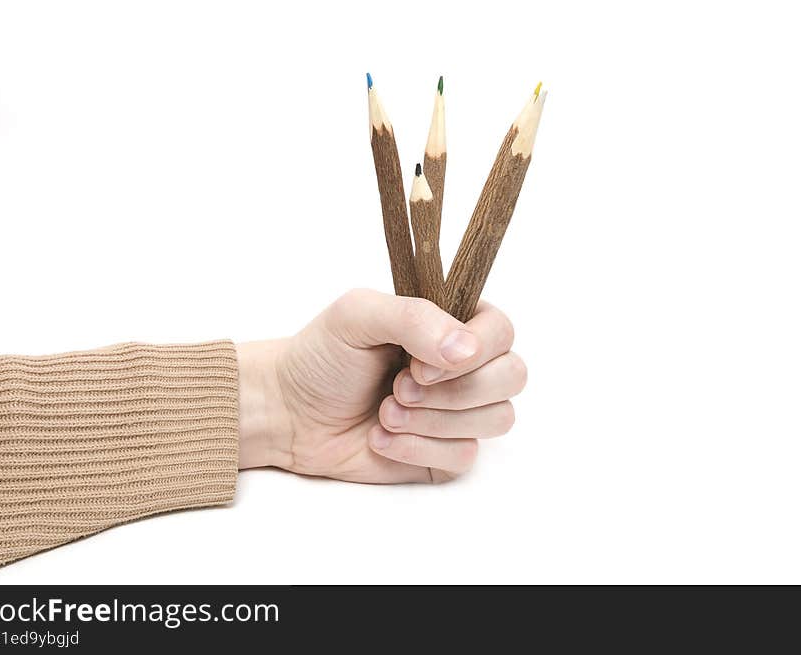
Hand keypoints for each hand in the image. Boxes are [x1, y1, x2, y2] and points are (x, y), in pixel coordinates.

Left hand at [236, 289, 526, 482]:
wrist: (289, 413)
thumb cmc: (321, 357)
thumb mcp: (358, 315)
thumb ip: (415, 318)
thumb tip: (466, 349)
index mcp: (449, 324)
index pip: (502, 330)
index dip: (473, 350)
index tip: (420, 363)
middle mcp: (462, 366)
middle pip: (512, 376)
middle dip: (454, 389)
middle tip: (400, 387)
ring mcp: (457, 411)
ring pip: (496, 419)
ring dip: (433, 418)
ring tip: (385, 411)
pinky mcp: (444, 452)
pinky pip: (463, 455)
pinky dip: (418, 447)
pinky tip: (381, 437)